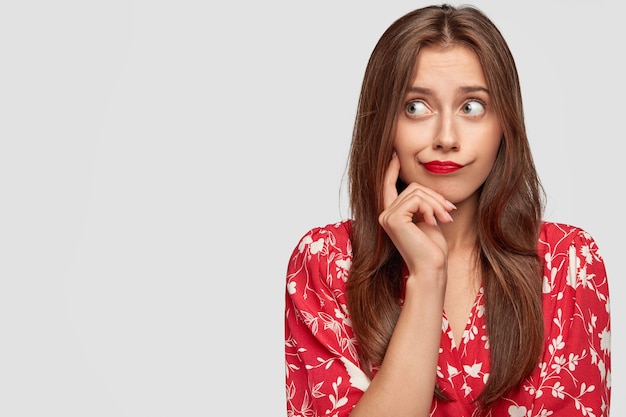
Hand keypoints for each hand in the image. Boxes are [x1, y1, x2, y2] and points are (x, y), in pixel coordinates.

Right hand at [378, 153, 455, 275]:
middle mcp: (385, 214)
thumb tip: (424, 189)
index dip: (391, 170)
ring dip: (436, 203)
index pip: (388, 186)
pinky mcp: (394, 219)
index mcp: (392, 215)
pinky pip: (415, 200)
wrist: (431, 268)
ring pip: (416, 192)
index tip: (395, 155)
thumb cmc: (432, 249)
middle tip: (450, 212)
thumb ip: (422, 204)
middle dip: (435, 196)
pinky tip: (434, 223)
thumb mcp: (428, 219)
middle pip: (412, 187)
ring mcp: (387, 217)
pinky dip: (430, 208)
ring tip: (445, 219)